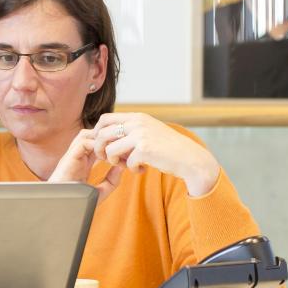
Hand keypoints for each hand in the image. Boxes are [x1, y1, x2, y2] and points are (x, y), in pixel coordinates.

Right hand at [48, 129, 124, 202]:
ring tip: (113, 151)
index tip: (124, 152)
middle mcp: (76, 156)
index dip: (110, 143)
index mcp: (83, 162)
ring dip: (101, 139)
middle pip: (91, 134)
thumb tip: (121, 168)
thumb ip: (111, 182)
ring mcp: (71, 156)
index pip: (97, 143)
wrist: (60, 209)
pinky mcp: (68, 158)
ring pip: (86, 134)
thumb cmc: (76, 204)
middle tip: (121, 147)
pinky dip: (96, 146)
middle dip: (106, 137)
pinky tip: (105, 158)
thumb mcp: (99, 193)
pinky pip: (83, 142)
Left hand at [88, 113, 221, 196]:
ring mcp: (141, 135)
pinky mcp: (145, 149)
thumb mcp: (149, 131)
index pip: (105, 119)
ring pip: (110, 150)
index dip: (98, 134)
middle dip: (100, 150)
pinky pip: (126, 163)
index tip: (103, 146)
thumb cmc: (168, 148)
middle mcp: (137, 122)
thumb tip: (106, 135)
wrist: (190, 158)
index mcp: (137, 117)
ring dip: (114, 162)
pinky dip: (132, 170)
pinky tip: (142, 170)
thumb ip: (131, 130)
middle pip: (102, 134)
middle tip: (108, 160)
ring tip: (126, 166)